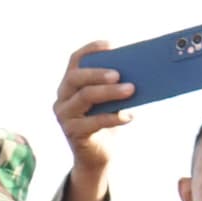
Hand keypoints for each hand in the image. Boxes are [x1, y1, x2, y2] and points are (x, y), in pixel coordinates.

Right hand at [53, 40, 135, 175]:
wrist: (99, 154)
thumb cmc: (107, 121)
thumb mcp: (111, 99)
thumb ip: (115, 85)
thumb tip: (138, 71)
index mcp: (71, 84)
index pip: (75, 60)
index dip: (91, 50)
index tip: (111, 46)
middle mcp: (63, 97)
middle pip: (76, 77)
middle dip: (98, 73)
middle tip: (119, 73)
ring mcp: (65, 115)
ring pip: (84, 96)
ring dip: (109, 92)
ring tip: (131, 89)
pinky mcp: (72, 132)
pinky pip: (93, 121)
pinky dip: (113, 117)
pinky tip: (129, 116)